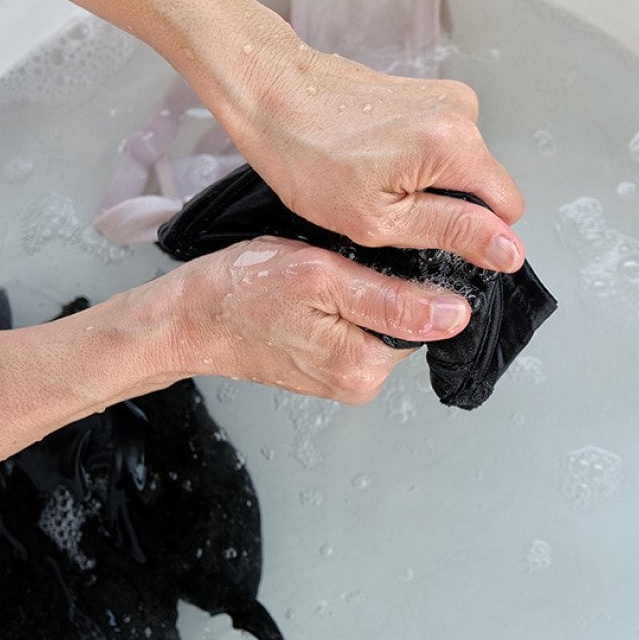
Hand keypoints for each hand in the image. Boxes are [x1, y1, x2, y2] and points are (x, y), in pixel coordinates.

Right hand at [151, 237, 471, 403]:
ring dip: (359, 290)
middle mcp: (358, 383)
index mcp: (363, 367)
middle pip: (406, 319)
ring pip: (380, 319)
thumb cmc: (238, 292)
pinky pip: (355, 326)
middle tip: (336, 263)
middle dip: (382, 283)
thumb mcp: (321, 278)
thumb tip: (453, 315)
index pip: (428, 318)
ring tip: (319, 276)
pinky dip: (341, 301)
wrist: (185, 318)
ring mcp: (342, 377)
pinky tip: (313, 291)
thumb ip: (392, 300)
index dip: (413, 277)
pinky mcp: (328, 366)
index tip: (373, 257)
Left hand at [208, 25, 526, 272]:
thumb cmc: (307, 156)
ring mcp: (446, 97)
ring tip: (374, 178)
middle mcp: (462, 112)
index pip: (508, 209)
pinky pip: (442, 144)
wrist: (272, 94)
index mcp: (455, 144)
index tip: (428, 234)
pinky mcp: (430, 92)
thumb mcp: (380, 219)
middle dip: (446, 206)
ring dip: (427, 182)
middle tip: (388, 207)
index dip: (476, 234)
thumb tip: (507, 250)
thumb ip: (453, 232)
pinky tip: (374, 158)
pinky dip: (415, 159)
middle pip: (484, 185)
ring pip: (461, 167)